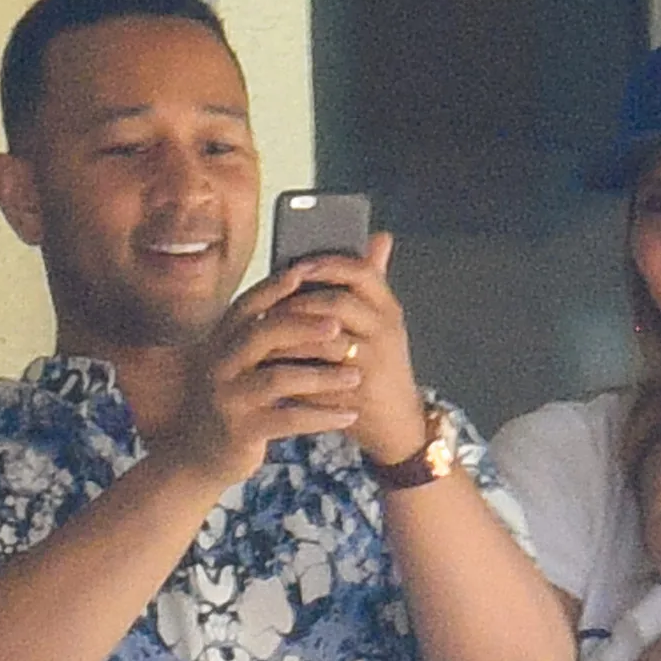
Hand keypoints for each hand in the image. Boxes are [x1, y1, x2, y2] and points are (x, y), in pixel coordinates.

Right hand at [172, 265, 369, 485]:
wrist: (201, 456)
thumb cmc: (236, 402)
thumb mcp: (242, 365)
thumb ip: (266, 336)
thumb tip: (299, 291)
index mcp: (221, 342)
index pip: (247, 306)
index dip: (275, 287)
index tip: (307, 271)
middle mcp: (219, 365)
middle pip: (262, 335)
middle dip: (303, 326)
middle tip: (340, 324)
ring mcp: (228, 399)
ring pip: (278, 379)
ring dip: (322, 376)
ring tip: (355, 376)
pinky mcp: (241, 431)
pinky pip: (288, 419)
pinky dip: (322, 417)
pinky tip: (348, 416)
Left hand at [258, 234, 426, 466]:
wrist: (397, 423)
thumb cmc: (380, 365)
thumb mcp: (382, 322)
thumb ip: (373, 281)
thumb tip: (378, 236)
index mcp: (389, 309)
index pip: (361, 272)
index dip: (326, 264)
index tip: (295, 265)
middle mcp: (385, 333)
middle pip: (337, 303)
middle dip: (298, 302)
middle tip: (268, 304)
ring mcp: (373, 365)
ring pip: (323, 342)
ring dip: (288, 337)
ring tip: (263, 334)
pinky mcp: (357, 395)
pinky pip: (317, 378)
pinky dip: (291, 370)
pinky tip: (270, 366)